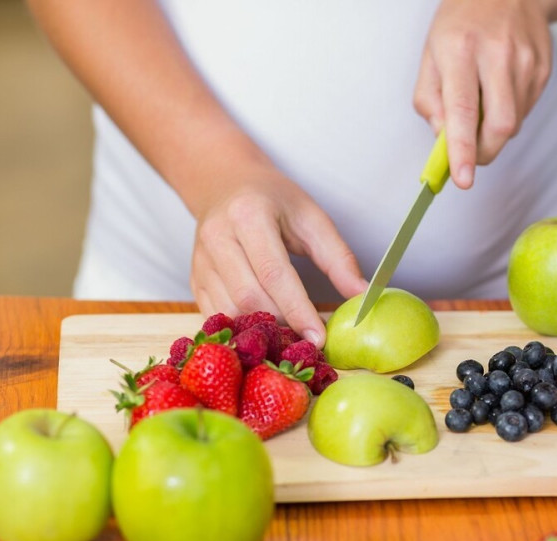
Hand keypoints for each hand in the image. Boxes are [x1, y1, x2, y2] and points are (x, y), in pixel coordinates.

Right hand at [190, 165, 367, 346]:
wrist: (224, 185)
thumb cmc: (273, 200)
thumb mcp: (311, 218)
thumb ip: (338, 258)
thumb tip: (362, 296)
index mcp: (249, 216)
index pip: (274, 273)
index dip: (298, 310)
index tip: (319, 338)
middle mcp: (217, 238)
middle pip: (249, 297)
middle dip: (283, 323)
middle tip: (309, 339)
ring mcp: (200, 261)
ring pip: (230, 311)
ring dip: (262, 329)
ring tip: (290, 334)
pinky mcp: (194, 279)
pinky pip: (217, 315)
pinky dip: (243, 328)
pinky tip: (266, 329)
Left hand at [414, 0, 552, 188]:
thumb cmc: (462, 23)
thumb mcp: (431, 54)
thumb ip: (430, 100)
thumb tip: (443, 140)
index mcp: (460, 49)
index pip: (462, 110)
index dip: (462, 150)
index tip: (462, 178)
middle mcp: (497, 54)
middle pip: (499, 126)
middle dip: (484, 152)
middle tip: (470, 156)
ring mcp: (526, 61)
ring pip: (514, 123)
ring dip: (494, 131)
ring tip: (483, 103)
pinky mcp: (543, 68)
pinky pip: (526, 110)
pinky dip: (509, 113)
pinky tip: (500, 90)